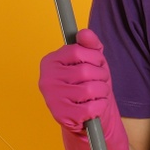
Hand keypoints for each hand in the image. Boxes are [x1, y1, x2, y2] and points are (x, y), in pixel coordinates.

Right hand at [37, 28, 129, 149]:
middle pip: (86, 71)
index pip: (78, 51)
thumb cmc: (86, 84)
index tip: (97, 63)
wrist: (83, 116)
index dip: (95, 57)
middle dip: (101, 76)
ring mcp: (52, 98)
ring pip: (90, 90)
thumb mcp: (90, 61)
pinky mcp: (61, 115)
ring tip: (99, 94)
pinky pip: (90, 108)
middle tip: (101, 82)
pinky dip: (99, 107)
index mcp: (50, 61)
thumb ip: (89, 45)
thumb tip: (85, 33)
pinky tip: (95, 107)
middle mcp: (46, 78)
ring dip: (102, 92)